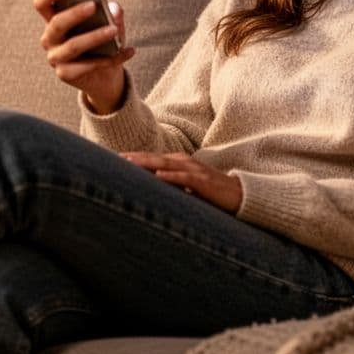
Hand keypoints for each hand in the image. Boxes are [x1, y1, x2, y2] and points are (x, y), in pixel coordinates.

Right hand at [33, 0, 135, 111]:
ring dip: (95, 37)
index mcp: (54, 20)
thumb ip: (111, 14)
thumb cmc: (102, 44)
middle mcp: (50, 38)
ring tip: (114, 30)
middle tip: (94, 5)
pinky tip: (129, 50)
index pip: (42, 4)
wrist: (104, 76)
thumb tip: (114, 9)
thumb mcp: (108, 25)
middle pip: (57, 23)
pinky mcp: (65, 74)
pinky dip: (112, 58)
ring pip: (73, 45)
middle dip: (75, 13)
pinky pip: (89, 65)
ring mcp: (55, 57)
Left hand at [121, 152, 242, 213]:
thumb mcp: (186, 190)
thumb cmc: (211, 194)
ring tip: (128, 163)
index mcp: (179, 163)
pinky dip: (171, 176)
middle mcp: (185, 162)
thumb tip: (148, 194)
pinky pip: (185, 177)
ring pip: (166, 164)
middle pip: (154, 158)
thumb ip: (169, 188)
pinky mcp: (204, 181)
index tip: (113, 161)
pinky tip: (158, 177)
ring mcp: (194, 170)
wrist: (240, 195)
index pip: (152, 159)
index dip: (133, 159)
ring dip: (146, 163)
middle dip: (134, 158)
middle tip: (113, 159)